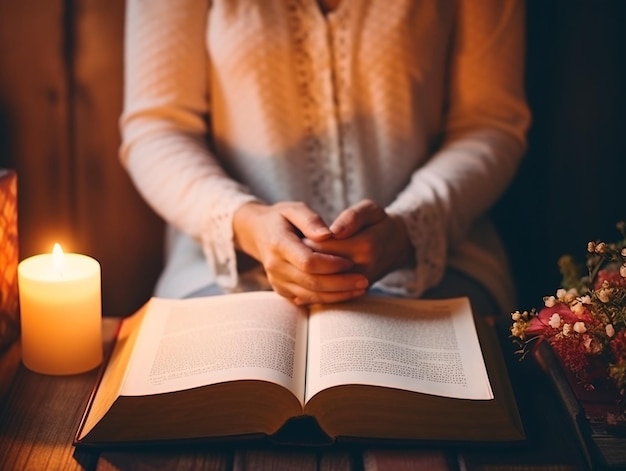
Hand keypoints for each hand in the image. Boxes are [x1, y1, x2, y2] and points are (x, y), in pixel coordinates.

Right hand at [232, 201, 368, 304]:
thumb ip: (311, 220)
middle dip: (340, 283)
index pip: (308, 261)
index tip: (350, 262)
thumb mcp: (294, 209)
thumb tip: (329, 235)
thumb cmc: (281, 218)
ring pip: (310, 294)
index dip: (331, 264)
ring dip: (337, 295)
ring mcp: (276, 280)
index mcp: (278, 244)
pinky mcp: (281, 290)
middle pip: (311, 281)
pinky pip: (306, 299)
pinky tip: (346, 294)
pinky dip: (327, 299)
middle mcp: (274, 266)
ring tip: (360, 289)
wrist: (258, 233)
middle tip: (363, 280)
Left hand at [304, 199, 414, 282]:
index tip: (299, 232)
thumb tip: (333, 232)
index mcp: (365, 245)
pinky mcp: (354, 293)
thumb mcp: (370, 210)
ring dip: (304, 273)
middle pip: (318, 267)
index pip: (322, 246)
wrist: (397, 246)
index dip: (305, 239)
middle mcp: (362, 269)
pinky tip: (303, 275)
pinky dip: (310, 288)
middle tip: (295, 246)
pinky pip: (326, 295)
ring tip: (300, 258)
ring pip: (320, 284)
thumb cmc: (378, 224)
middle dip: (301, 257)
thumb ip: (352, 217)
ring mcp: (358, 285)